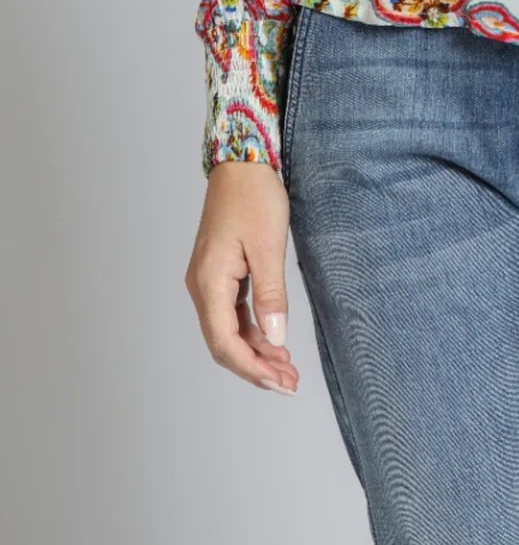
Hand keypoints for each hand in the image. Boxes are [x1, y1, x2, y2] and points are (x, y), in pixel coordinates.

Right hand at [184, 162, 299, 394]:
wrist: (242, 161)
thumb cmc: (254, 196)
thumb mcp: (268, 245)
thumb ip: (271, 294)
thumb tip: (276, 339)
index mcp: (209, 282)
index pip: (224, 343)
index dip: (252, 369)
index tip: (280, 382)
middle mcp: (202, 286)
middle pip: (223, 343)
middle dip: (256, 367)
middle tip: (290, 383)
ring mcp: (209, 280)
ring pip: (228, 330)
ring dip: (256, 351)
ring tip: (287, 369)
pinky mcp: (220, 273)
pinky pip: (232, 313)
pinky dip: (253, 331)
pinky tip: (274, 340)